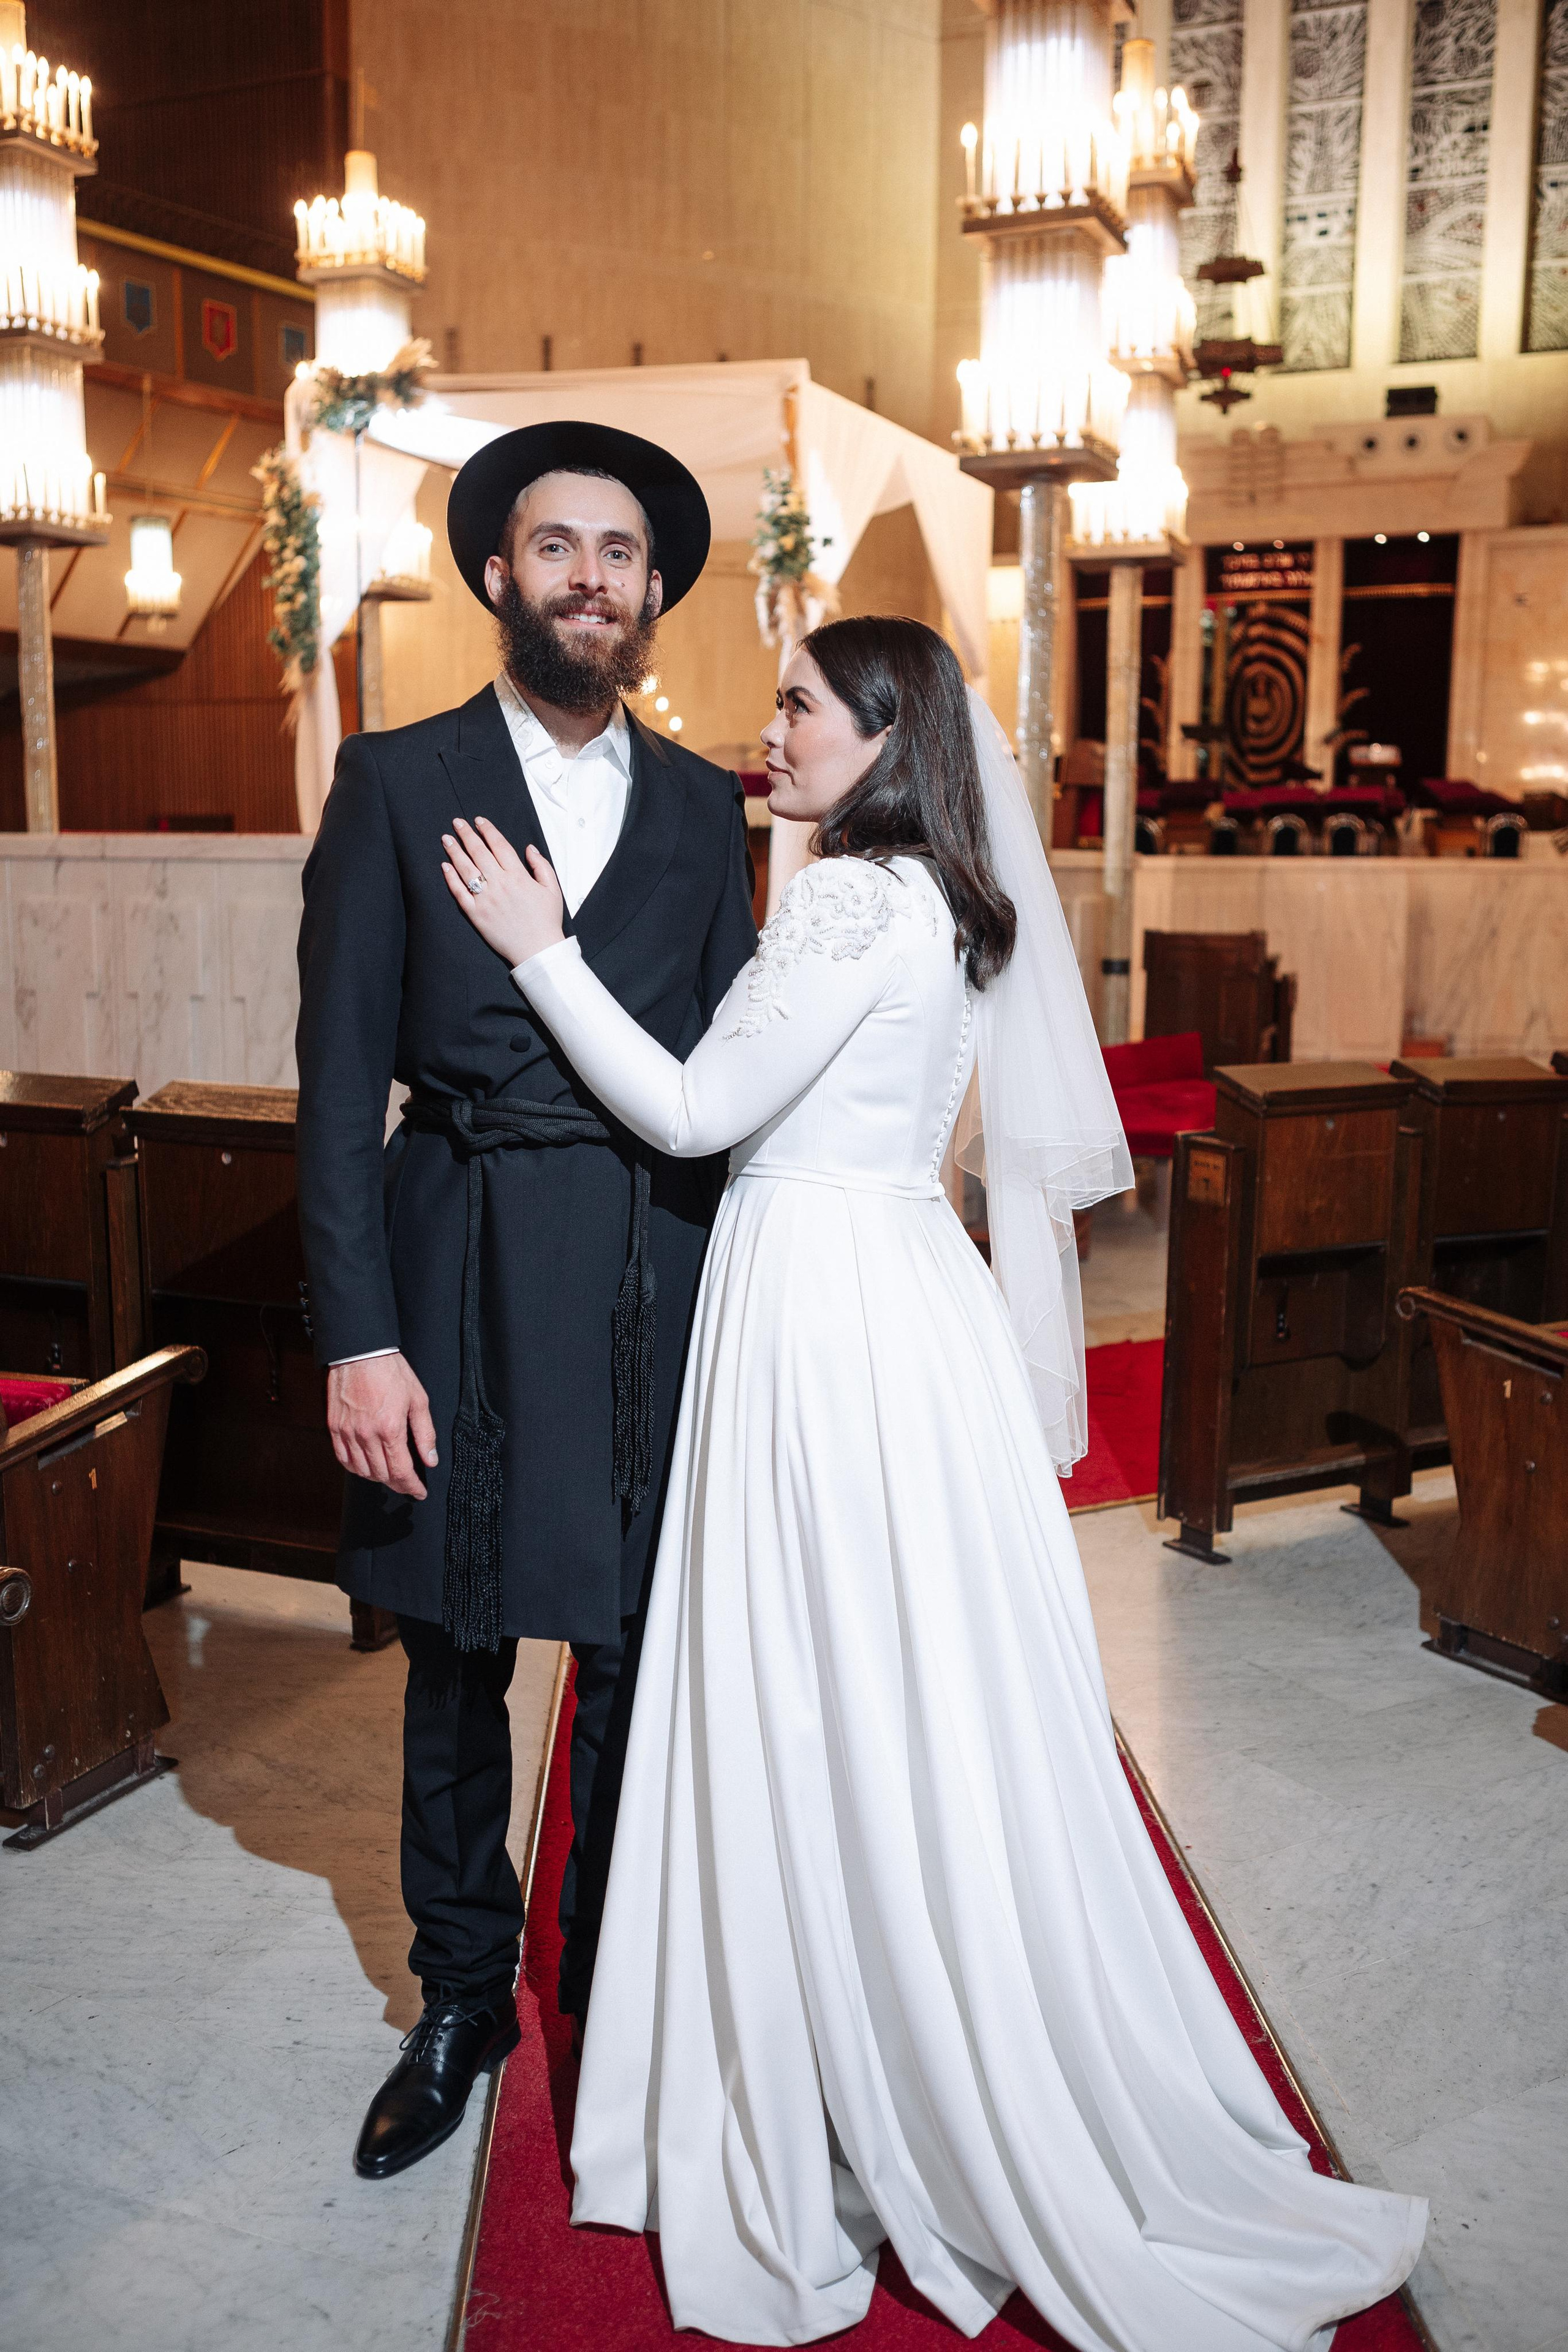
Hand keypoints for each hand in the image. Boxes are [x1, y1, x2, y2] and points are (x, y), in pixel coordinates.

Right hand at [328, 1352, 438, 1499]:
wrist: (359, 1353)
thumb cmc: (391, 1372)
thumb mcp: (418, 1399)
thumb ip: (425, 1433)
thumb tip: (430, 1460)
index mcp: (390, 1429)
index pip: (401, 1471)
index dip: (411, 1487)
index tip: (419, 1492)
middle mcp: (367, 1435)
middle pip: (382, 1475)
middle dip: (397, 1485)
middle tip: (407, 1485)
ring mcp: (348, 1433)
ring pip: (362, 1471)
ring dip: (378, 1478)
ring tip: (390, 1476)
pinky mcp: (334, 1428)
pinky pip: (343, 1459)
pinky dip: (356, 1469)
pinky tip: (366, 1467)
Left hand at [442, 817, 566, 965]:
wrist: (538, 950)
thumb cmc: (546, 921)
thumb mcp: (552, 889)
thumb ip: (541, 865)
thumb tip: (529, 848)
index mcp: (518, 876)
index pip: (499, 845)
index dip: (488, 831)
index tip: (479, 821)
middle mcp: (499, 884)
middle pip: (479, 853)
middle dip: (467, 835)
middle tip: (457, 822)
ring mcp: (485, 899)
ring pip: (466, 869)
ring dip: (455, 851)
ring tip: (446, 839)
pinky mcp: (476, 914)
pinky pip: (459, 893)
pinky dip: (451, 878)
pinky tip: (445, 866)